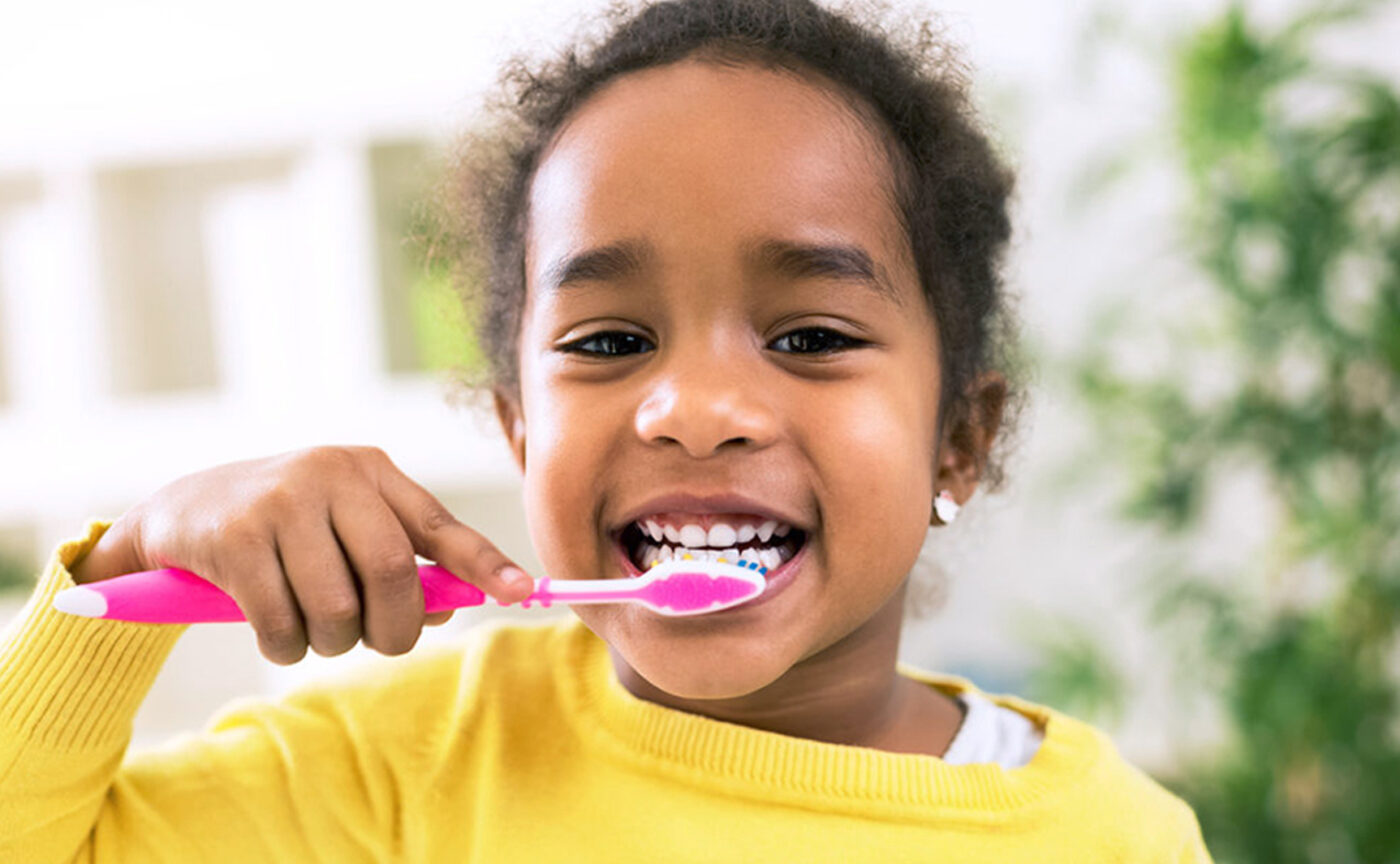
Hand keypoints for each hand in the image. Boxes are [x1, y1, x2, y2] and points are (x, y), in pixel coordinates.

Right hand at [68, 446, 533, 663]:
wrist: (181, 513)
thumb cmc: (286, 530)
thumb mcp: (345, 528)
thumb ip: (401, 562)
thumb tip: (452, 608)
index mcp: (371, 471)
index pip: (441, 524)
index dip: (484, 564)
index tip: (523, 593)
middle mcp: (332, 475)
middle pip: (393, 575)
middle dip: (393, 629)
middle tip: (378, 643)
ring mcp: (281, 502)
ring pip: (337, 608)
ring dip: (331, 642)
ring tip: (313, 631)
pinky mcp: (235, 538)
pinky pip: (282, 622)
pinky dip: (286, 646)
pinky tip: (274, 630)